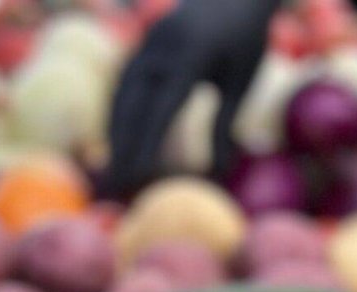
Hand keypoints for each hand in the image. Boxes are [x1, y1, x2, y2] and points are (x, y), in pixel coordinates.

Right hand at [104, 0, 278, 199]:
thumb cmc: (245, 41)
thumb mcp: (241, 84)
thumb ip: (225, 126)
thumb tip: (217, 175)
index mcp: (191, 55)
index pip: (162, 107)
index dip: (147, 143)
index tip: (138, 177)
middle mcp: (162, 47)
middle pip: (134, 104)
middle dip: (122, 147)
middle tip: (115, 186)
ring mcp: (149, 43)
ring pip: (123, 93)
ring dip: (114, 133)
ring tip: (111, 170)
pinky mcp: (144, 45)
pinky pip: (124, 83)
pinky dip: (118, 114)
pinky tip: (116, 141)